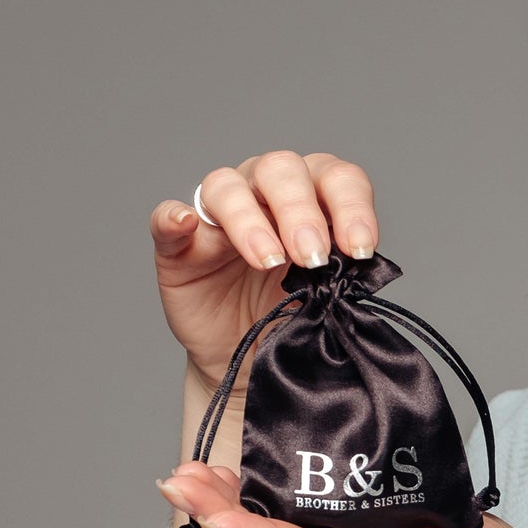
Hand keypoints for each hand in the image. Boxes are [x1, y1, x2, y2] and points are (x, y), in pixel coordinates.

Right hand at [150, 151, 380, 397]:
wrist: (252, 357)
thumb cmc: (293, 313)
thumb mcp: (327, 293)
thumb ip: (341, 270)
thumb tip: (355, 262)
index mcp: (313, 196)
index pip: (336, 178)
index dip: (351, 207)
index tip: (360, 249)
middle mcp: (264, 192)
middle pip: (281, 170)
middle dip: (301, 212)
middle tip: (312, 257)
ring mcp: (218, 214)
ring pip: (226, 186)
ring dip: (249, 219)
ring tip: (267, 260)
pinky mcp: (179, 244)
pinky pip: (167, 217)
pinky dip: (173, 217)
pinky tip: (185, 224)